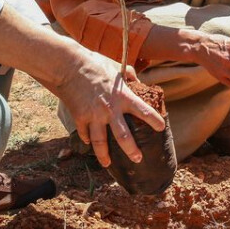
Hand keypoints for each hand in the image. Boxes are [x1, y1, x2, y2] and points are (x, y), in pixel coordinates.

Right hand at [55, 50, 164, 167]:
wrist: (68, 66)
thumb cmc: (94, 64)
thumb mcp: (116, 67)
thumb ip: (129, 75)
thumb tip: (138, 81)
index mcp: (123, 96)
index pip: (144, 111)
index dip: (154, 120)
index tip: (161, 128)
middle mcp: (110, 109)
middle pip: (123, 137)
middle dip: (132, 151)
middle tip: (138, 159)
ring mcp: (93, 116)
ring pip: (100, 143)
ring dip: (104, 156)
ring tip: (108, 164)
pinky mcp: (80, 117)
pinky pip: (85, 133)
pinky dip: (87, 139)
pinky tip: (89, 143)